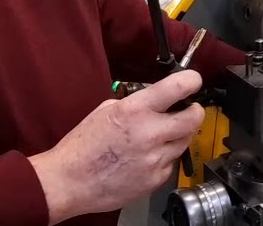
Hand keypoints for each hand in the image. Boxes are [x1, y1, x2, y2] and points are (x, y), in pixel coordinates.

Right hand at [29, 70, 204, 223]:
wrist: (69, 182)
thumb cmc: (82, 147)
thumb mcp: (106, 111)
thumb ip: (136, 103)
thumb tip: (157, 100)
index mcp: (136, 110)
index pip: (178, 87)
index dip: (191, 81)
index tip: (194, 81)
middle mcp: (150, 133)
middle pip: (194, 118)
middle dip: (194, 112)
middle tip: (188, 110)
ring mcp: (155, 158)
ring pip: (185, 141)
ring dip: (179, 135)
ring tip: (160, 136)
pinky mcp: (156, 179)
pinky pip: (171, 163)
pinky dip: (164, 157)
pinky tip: (146, 157)